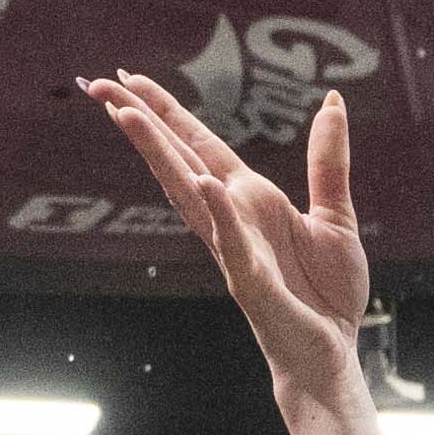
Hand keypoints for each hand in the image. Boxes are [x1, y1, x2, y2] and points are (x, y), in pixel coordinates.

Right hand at [84, 76, 376, 414]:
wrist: (333, 354)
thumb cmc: (327, 294)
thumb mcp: (335, 215)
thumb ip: (327, 161)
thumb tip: (332, 101)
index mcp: (248, 201)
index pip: (197, 145)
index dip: (164, 111)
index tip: (126, 79)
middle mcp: (230, 220)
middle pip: (178, 161)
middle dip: (140, 122)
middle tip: (98, 85)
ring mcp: (236, 252)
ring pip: (190, 196)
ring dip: (160, 156)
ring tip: (129, 117)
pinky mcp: (255, 285)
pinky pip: (234, 244)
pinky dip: (220, 214)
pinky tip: (206, 184)